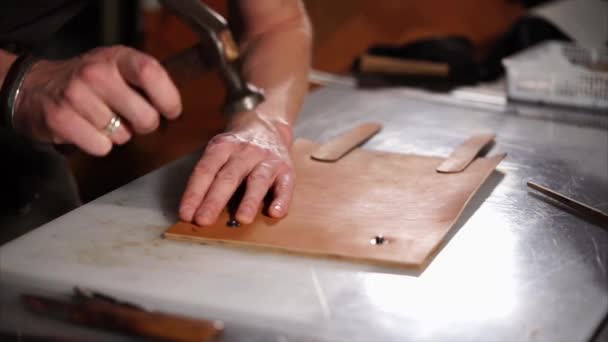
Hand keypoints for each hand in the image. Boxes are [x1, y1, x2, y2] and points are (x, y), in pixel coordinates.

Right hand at [14, 45, 181, 155]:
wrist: (37, 88)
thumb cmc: (91, 83)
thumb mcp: (119, 69)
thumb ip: (147, 82)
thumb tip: (175, 111)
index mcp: (118, 58)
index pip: (151, 73)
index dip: (168, 98)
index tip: (171, 112)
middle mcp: (96, 73)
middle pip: (145, 116)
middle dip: (146, 125)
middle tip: (135, 120)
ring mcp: (76, 95)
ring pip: (123, 136)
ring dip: (119, 135)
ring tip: (103, 120)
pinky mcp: (61, 119)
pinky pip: (101, 147)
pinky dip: (99, 145)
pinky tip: (88, 130)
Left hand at [179, 112, 294, 225]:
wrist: (268, 124)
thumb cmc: (238, 146)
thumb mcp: (219, 149)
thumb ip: (209, 173)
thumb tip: (193, 208)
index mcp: (224, 146)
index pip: (206, 170)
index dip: (194, 192)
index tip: (186, 214)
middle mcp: (246, 152)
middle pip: (229, 176)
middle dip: (215, 200)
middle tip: (203, 221)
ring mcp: (267, 160)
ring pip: (258, 180)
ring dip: (250, 200)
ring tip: (242, 219)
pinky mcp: (286, 169)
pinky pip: (285, 185)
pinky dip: (282, 199)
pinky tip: (275, 213)